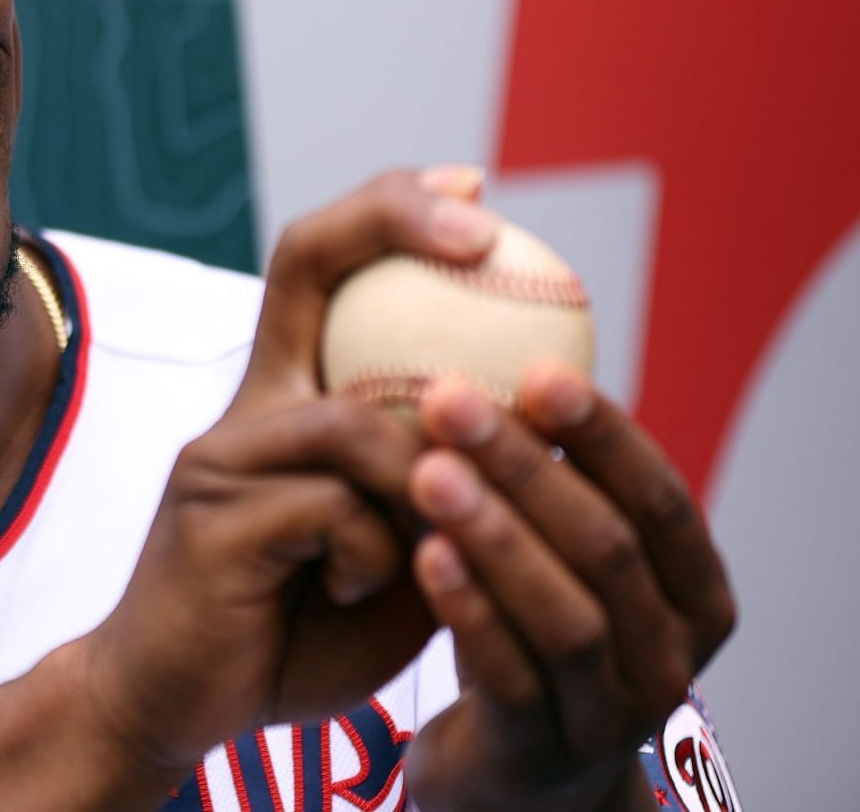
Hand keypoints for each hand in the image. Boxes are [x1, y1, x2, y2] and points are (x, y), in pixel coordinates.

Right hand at [72, 168, 495, 776]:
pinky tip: (363, 594)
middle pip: (310, 262)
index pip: (321, 264)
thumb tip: (546, 430)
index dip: (392, 211)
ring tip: (433, 546)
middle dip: (399, 221)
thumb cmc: (297, 625)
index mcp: (284, 394)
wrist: (176, 704)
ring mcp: (222, 452)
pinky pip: (341, 511)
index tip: (474, 190)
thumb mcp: (397, 544)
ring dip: (430, 482)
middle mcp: (248, 402)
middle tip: (485, 230)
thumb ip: (443, 482)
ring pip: (362, 420)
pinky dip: (383, 557)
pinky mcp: (213, 515)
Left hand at [404, 367, 737, 810]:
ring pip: (566, 615)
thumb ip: (558, 484)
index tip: (535, 369)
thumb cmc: (532, 634)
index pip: (660, 500)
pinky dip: (470, 611)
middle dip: (528, 465)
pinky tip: (424, 554)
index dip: (603, 433)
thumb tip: (503, 349)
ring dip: (494, 533)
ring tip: (428, 469)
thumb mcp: (565, 560)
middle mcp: (671, 657)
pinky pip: (512, 676)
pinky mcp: (543, 755)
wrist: (511, 776)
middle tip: (450, 399)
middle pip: (606, 547)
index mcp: (695, 594)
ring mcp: (613, 715)